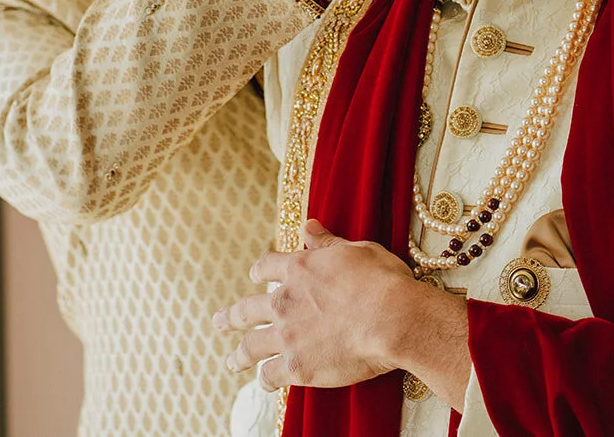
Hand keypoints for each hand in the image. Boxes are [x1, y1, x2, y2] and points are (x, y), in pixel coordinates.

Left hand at [212, 221, 468, 404]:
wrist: (393, 319)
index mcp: (300, 269)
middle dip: (231, 317)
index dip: (260, 271)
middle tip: (220, 321)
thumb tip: (308, 227)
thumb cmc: (383, 281)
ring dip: (240, 355)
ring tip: (233, 362)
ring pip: (251, 346)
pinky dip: (266, 380)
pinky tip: (266, 384)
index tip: (255, 276)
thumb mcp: (357, 250)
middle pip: (247, 309)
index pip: (267, 266)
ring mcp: (287, 336)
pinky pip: (269, 376)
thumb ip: (328, 243)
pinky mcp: (296, 367)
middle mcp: (285, 301)